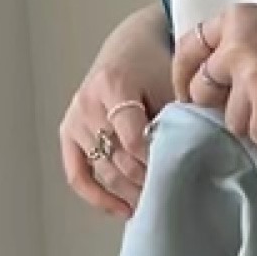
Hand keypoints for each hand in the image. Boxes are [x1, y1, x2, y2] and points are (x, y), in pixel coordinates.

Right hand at [60, 8, 175, 219]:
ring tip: (155, 204)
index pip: (133, 140)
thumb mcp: (171, 84)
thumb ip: (176, 120)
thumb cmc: (156, 65)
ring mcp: (75, 119)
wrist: (132, 45)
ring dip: (129, 192)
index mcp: (112, 85)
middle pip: (118, 160)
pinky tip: (122, 210)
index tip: (178, 176)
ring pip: (102, 171)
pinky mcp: (69, 133)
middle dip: (146, 182)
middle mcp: (87, 103)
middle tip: (172, 196)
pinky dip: (98, 196)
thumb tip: (187, 162)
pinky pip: (77, 174)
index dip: (156, 162)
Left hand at [172, 5, 256, 148]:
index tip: (190, 95)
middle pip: (202, 89)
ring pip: (232, 121)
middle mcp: (237, 44)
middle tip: (254, 112)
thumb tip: (217, 87)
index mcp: (237, 19)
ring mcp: (252, 76)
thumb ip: (244, 47)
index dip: (185, 75)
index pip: (188, 46)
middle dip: (224, 107)